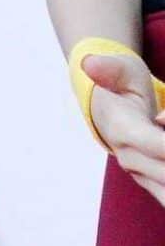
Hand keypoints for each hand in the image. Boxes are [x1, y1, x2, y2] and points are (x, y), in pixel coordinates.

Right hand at [87, 51, 164, 203]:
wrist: (108, 107)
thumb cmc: (120, 84)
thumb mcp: (120, 70)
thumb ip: (109, 68)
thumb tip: (87, 63)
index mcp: (121, 128)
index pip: (153, 144)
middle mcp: (129, 156)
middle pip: (164, 173)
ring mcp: (139, 173)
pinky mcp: (151, 182)